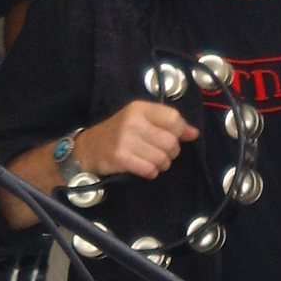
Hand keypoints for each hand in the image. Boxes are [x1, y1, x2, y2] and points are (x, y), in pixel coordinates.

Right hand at [0, 98, 198, 230]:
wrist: (87, 149)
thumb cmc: (118, 134)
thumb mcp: (140, 121)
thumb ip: (167, 123)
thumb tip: (193, 133)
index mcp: (139, 108)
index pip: (173, 118)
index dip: (181, 131)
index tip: (179, 138)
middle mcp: (133, 121)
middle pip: (171, 141)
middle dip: (171, 152)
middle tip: (161, 153)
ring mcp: (125, 139)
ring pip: (162, 158)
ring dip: (161, 164)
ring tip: (151, 161)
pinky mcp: (120, 157)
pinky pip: (150, 169)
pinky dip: (150, 172)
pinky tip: (143, 168)